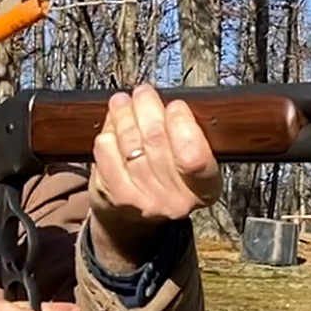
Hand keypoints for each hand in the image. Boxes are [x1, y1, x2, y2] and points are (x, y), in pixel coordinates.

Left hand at [88, 84, 220, 264]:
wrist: (134, 218)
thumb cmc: (168, 176)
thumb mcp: (191, 160)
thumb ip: (186, 132)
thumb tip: (163, 100)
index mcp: (204, 189)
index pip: (193, 156)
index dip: (181, 123)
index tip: (176, 105)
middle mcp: (176, 201)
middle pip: (156, 141)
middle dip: (148, 107)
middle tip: (144, 92)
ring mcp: (143, 201)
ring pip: (129, 142)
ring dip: (124, 114)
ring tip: (123, 102)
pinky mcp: (114, 196)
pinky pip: (106, 151)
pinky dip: (108, 132)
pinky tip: (112, 126)